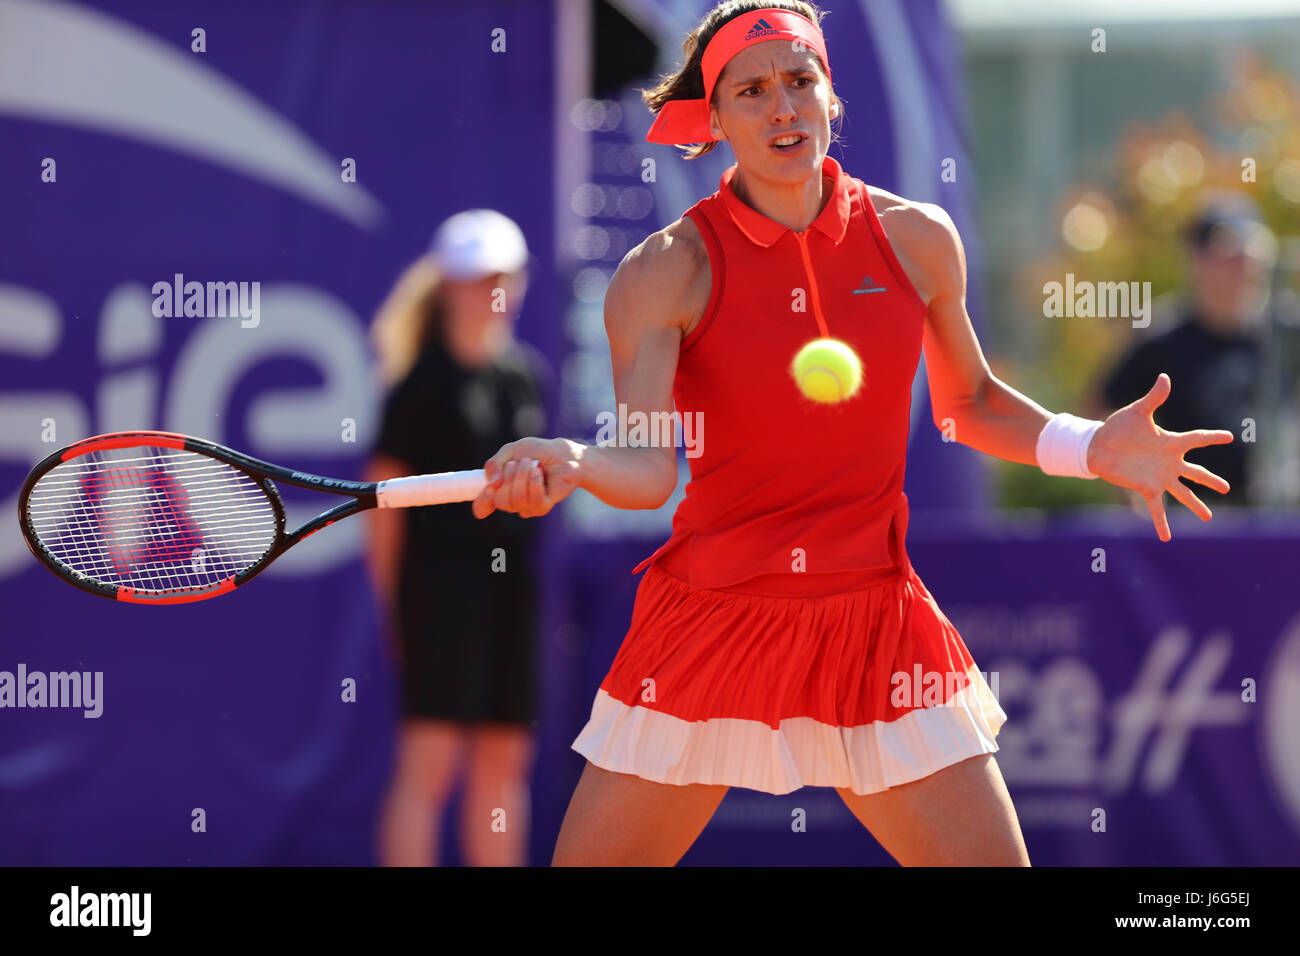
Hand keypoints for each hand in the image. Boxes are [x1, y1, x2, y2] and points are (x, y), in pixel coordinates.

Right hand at [472, 437, 583, 519]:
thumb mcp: (511, 450)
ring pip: (517, 500)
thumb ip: (495, 463)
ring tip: (533, 464)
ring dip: (524, 477)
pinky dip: (536, 483)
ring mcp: (527, 506)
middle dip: (509, 477)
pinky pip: (534, 502)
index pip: (483, 506)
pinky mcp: (542, 507)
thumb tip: (492, 482)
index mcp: (500, 488)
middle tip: (520, 463)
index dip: (482, 502)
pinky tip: (540, 473)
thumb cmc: (538, 451)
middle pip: (500, 501)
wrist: (563, 454)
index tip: (489, 488)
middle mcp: (512, 500)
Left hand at [1086, 373, 1233, 540]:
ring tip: (1208, 518)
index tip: (1229, 436)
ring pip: (1183, 493)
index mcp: (1170, 442)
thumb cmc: (1118, 427)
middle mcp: (1169, 462)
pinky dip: (1161, 523)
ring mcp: (1159, 477)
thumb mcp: (1138, 412)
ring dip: (1195, 506)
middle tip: (1225, 489)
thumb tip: (1164, 377)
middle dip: (1211, 481)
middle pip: (1196, 472)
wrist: (1098, 445)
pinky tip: (1166, 538)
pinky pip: (1156, 509)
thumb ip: (1154, 398)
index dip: (1212, 438)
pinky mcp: (1145, 488)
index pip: (1197, 439)